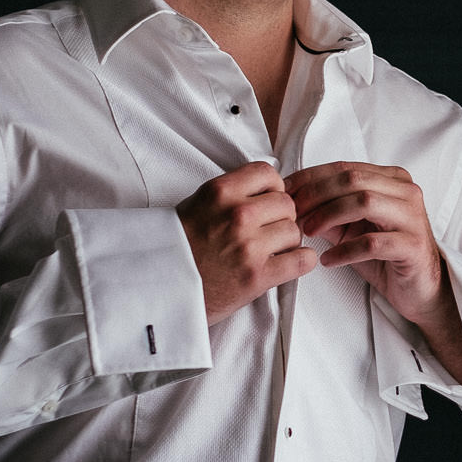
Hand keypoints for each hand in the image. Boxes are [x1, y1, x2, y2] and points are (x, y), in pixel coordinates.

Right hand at [177, 162, 318, 323]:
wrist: (158, 289)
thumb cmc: (177, 248)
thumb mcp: (197, 205)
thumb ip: (231, 194)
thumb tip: (269, 188)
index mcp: (219, 192)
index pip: (268, 173)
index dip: (272, 188)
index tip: (266, 202)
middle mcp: (236, 215)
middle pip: (286, 204)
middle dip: (280, 218)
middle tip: (266, 232)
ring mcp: (248, 245)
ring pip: (295, 231)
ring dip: (287, 242)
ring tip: (268, 251)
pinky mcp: (257, 276)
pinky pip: (302, 260)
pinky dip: (300, 262)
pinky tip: (286, 264)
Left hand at [284, 161, 446, 323]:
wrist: (420, 287)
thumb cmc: (385, 255)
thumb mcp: (352, 228)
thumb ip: (328, 211)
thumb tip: (292, 201)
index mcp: (393, 180)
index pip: (345, 168)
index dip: (311, 178)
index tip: (285, 192)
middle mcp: (407, 192)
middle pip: (353, 180)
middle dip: (316, 195)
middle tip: (294, 213)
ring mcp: (412, 218)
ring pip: (364, 202)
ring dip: (329, 216)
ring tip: (309, 233)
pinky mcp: (413, 246)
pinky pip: (372, 243)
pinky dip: (344, 251)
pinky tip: (328, 260)